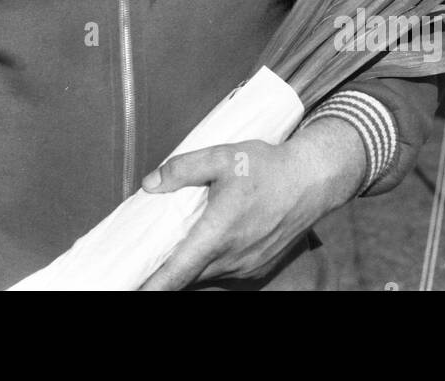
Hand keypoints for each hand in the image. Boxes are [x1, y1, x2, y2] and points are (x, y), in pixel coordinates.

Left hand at [137, 116, 367, 290]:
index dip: (152, 285)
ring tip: (175, 249)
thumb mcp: (221, 157)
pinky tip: (208, 244)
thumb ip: (182, 169)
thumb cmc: (268, 168)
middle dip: (165, 273)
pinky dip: (211, 264)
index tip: (131, 288)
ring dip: (191, 266)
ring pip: (207, 275)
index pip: (176, 272)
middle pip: (188, 276)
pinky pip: (226, 273)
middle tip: (143, 263)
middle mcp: (232, 259)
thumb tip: (150, 185)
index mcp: (218, 235)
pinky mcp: (259, 268)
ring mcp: (248, 268)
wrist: (313, 180)